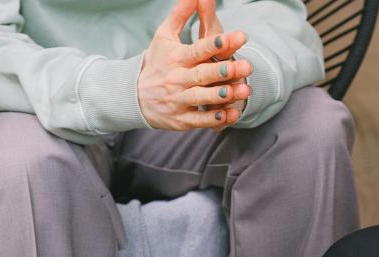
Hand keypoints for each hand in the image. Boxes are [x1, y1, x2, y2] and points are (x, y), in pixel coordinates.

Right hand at [138, 0, 251, 131]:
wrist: (133, 95)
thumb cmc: (156, 62)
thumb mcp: (164, 36)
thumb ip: (181, 14)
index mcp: (176, 57)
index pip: (197, 49)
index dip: (215, 44)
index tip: (233, 37)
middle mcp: (177, 79)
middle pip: (202, 75)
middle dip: (224, 71)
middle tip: (246, 65)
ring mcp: (178, 100)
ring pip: (203, 98)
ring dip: (224, 95)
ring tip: (245, 90)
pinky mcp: (181, 119)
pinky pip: (200, 120)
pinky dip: (216, 119)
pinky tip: (232, 114)